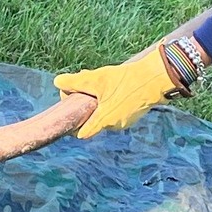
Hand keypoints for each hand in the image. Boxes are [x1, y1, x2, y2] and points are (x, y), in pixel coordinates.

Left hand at [54, 50, 180, 137]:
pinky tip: (115, 88)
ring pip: (106, 115)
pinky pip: (117, 112)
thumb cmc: (124, 81)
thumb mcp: (95, 79)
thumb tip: (57, 83)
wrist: (154, 79)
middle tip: (88, 91)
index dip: (74, 125)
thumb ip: (75, 82)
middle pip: (94, 121)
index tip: (71, 115)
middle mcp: (114, 126)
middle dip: (89, 108)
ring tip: (102, 87)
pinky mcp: (134, 115)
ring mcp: (125, 122)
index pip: (83, 133)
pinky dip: (113, 103)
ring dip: (101, 104)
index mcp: (103, 121)